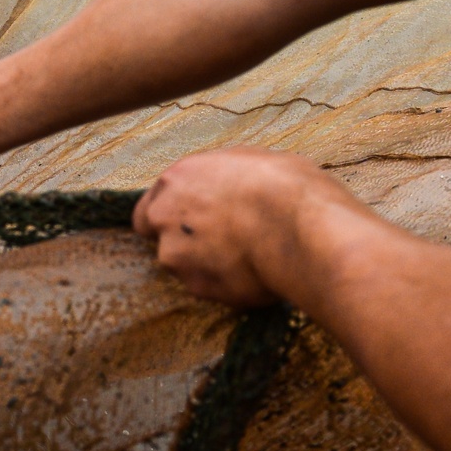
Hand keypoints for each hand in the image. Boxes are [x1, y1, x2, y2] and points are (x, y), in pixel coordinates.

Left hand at [134, 148, 355, 307]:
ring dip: (206, 266)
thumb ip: (225, 180)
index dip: (172, 217)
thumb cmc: (285, 187)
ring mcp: (176, 255)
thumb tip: (234, 186)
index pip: (150, 206)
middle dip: (182, 244)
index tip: (192, 223)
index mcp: (176, 178)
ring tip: (246, 259)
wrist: (300, 227)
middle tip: (218, 245)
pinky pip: (209, 288)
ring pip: (185, 267)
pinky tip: (254, 274)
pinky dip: (226, 285)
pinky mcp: (197, 287)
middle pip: (159, 238)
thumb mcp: (252, 162)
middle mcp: (165, 216)